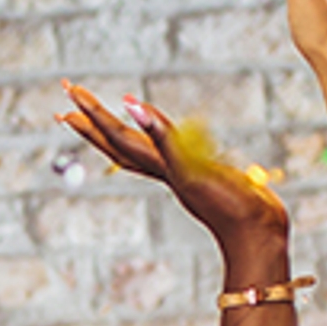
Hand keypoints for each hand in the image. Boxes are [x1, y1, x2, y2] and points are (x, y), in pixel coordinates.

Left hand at [57, 84, 290, 271]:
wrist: (257, 234)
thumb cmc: (227, 206)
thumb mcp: (191, 168)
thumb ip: (162, 137)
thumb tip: (129, 106)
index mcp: (158, 165)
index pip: (116, 135)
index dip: (94, 113)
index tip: (70, 91)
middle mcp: (164, 168)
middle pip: (117, 141)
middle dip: (92, 119)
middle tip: (68, 93)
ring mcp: (181, 172)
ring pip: (138, 148)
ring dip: (117, 129)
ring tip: (103, 113)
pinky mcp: (202, 174)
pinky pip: (169, 151)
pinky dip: (160, 136)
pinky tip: (162, 132)